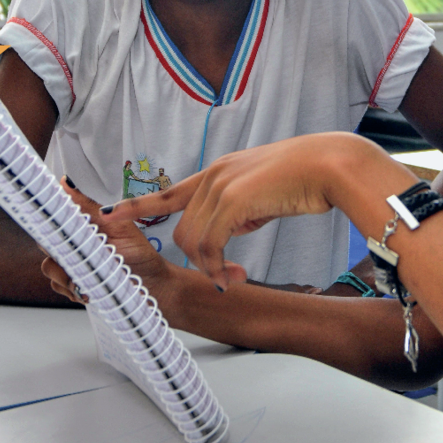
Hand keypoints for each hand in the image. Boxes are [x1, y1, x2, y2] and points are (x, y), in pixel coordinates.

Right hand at [40, 177, 177, 303]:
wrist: (155, 282)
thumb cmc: (139, 252)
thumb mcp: (117, 226)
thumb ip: (89, 207)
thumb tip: (66, 182)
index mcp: (81, 228)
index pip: (52, 221)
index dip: (45, 222)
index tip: (48, 223)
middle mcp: (74, 246)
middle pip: (46, 245)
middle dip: (56, 250)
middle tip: (76, 255)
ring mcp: (75, 267)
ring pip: (51, 268)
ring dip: (65, 274)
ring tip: (87, 276)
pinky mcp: (79, 286)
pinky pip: (61, 288)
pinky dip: (72, 289)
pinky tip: (88, 290)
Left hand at [116, 132, 400, 289]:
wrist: (331, 164)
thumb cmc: (308, 177)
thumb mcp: (264, 191)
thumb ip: (242, 206)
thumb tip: (234, 226)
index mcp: (219, 170)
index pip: (170, 191)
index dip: (139, 206)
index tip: (111, 216)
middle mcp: (214, 175)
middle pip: (182, 229)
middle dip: (198, 259)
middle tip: (226, 277)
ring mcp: (220, 187)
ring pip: (192, 240)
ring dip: (210, 267)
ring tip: (233, 278)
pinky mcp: (233, 201)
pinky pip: (211, 245)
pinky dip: (218, 267)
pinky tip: (234, 276)